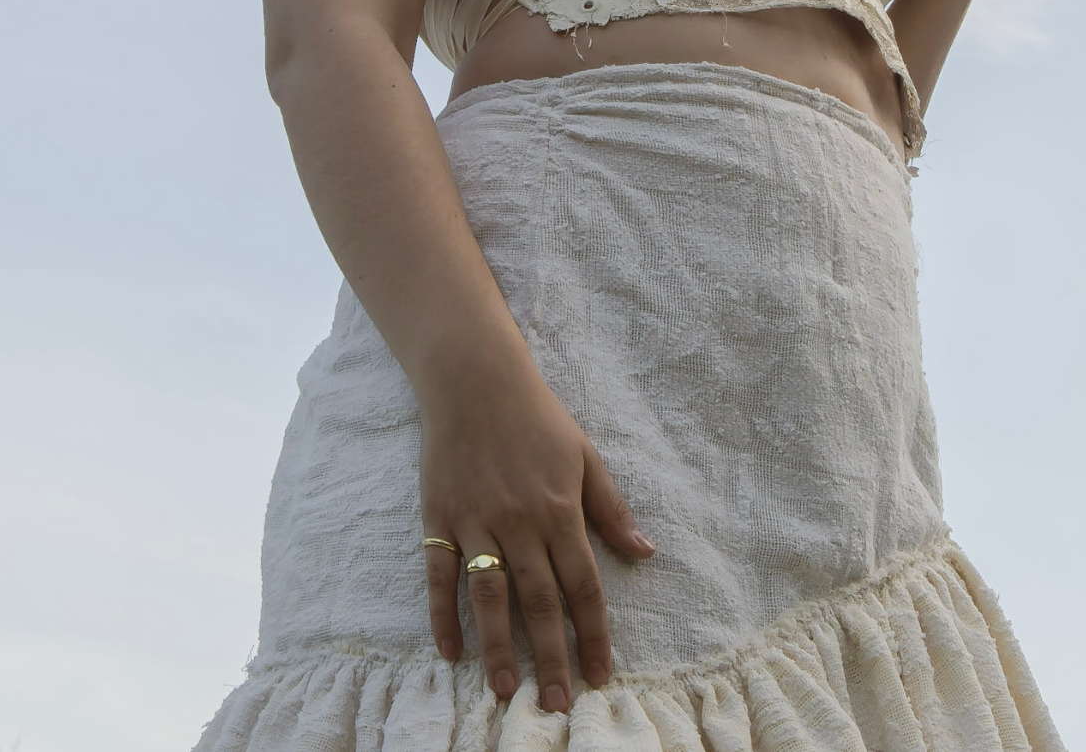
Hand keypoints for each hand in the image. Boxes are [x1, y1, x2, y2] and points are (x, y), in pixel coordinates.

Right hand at [419, 357, 654, 713]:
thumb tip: (645, 552)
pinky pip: (440, 574)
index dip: (592, 634)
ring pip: (489, 595)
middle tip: (556, 705)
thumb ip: (611, 508)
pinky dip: (442, 614)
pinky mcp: (439, 517)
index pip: (582, 585)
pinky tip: (450, 651)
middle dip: (550, 656)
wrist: (475, 380)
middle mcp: (520, 522)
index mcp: (560, 510)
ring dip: (497, 647)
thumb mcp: (585, 456)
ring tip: (504, 691)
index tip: (599, 675)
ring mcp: (476, 521)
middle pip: (538, 601)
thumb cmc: (537, 417)